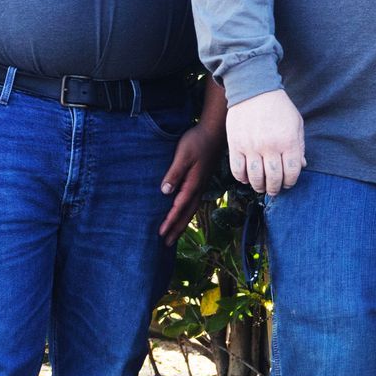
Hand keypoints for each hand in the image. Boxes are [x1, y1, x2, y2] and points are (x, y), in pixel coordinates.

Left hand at [158, 121, 223, 244]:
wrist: (215, 131)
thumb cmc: (197, 141)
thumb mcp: (183, 155)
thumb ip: (175, 173)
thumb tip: (165, 191)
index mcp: (194, 183)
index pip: (179, 207)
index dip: (170, 221)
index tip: (160, 233)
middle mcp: (199, 187)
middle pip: (187, 213)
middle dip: (177, 229)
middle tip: (166, 243)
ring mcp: (202, 184)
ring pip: (192, 209)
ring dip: (183, 223)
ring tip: (174, 235)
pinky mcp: (202, 180)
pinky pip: (194, 202)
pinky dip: (187, 212)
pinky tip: (184, 213)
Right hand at [224, 89, 304, 195]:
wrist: (254, 90)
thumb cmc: (279, 107)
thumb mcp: (296, 124)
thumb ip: (299, 146)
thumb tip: (301, 166)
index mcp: (288, 141)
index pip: (292, 172)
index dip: (291, 182)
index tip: (288, 183)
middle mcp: (270, 146)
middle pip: (274, 178)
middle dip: (275, 188)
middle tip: (274, 190)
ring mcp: (251, 147)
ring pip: (255, 178)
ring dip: (259, 186)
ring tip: (261, 186)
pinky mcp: (235, 145)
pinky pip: (237, 170)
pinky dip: (242, 178)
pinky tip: (246, 178)